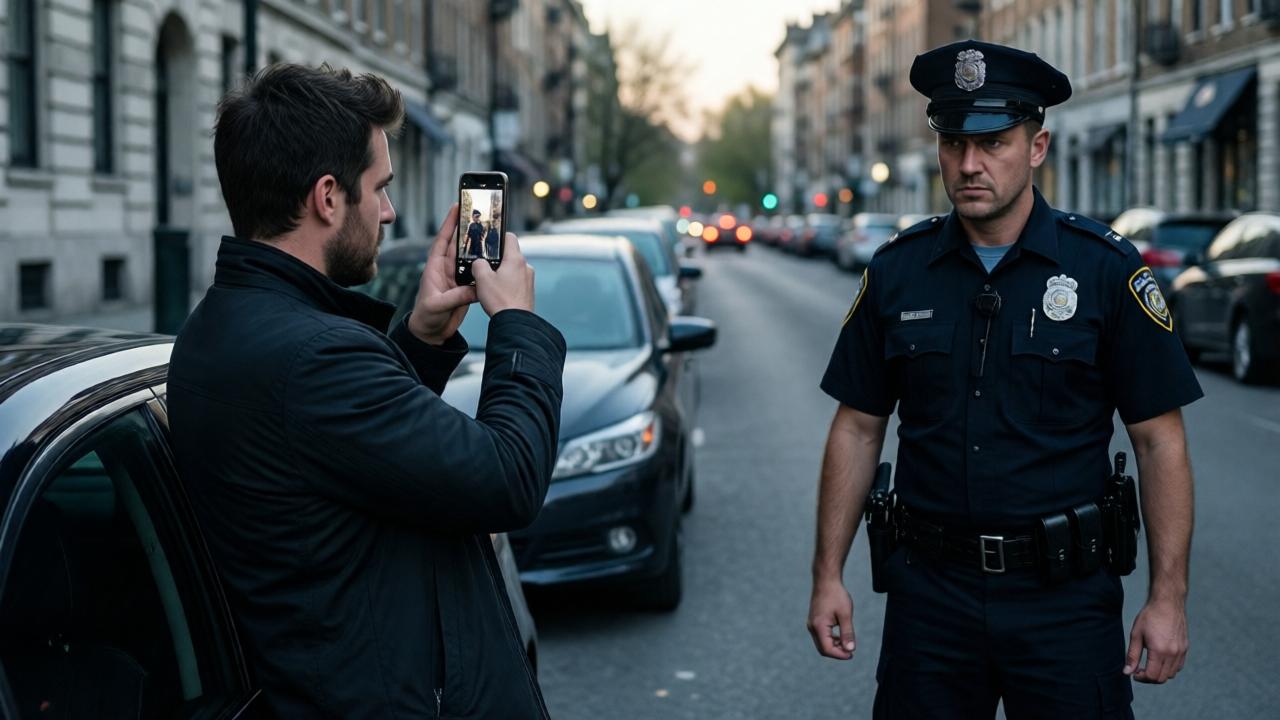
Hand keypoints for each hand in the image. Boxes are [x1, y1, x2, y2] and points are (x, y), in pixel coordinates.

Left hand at [407, 204, 477, 345]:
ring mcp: (456, 278)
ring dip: (478, 246)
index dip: (449, 223)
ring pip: (469, 257)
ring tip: (490, 232)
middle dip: (467, 228)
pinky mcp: (465, 288)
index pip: (443, 240)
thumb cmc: (426, 317)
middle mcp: (446, 269)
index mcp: (435, 268)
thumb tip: (475, 288)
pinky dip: (485, 267)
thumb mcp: (437, 305)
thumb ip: (455, 296)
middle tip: (477, 213)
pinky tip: (495, 260)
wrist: (431, 333)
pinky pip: (477, 273)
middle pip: (458, 244)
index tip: (456, 207)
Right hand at [472, 232, 533, 315]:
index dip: (498, 237)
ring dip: (503, 273)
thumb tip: (479, 263)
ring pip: (513, 269)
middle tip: (486, 266)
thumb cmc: (500, 301)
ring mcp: (529, 280)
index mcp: (516, 259)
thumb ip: (478, 264)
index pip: (510, 237)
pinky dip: (508, 284)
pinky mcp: (528, 291)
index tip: (491, 241)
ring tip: (491, 283)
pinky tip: (499, 293)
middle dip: (498, 258)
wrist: (514, 322)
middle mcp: (526, 267)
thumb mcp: (482, 278)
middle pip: (511, 254)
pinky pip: (517, 281)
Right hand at [807, 579, 855, 659]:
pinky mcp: (814, 621)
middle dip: (837, 652)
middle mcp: (812, 627)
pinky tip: (840, 636)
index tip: (852, 654)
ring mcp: (811, 624)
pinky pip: (820, 637)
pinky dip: (830, 640)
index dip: (840, 655)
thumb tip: (850, 650)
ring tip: (847, 643)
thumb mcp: (845, 615)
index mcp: (819, 626)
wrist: (826, 580)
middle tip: (850, 651)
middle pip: (823, 649)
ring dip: (834, 646)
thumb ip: (848, 633)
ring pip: (821, 643)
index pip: (827, 649)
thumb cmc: (836, 595)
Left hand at [1124, 598, 1187, 683]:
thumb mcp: (1136, 635)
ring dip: (1159, 674)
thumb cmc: (1149, 616)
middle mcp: (1173, 653)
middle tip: (1139, 670)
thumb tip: (1126, 672)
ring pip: (1171, 674)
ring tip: (1148, 665)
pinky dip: (1169, 668)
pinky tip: (1159, 660)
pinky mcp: (1185, 648)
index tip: (1133, 673)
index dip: (1141, 678)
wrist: (1167, 603)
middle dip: (1149, 678)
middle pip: (1162, 678)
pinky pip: (1178, 666)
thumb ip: (1132, 655)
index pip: (1152, 676)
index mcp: (1159, 651)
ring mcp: (1181, 651)